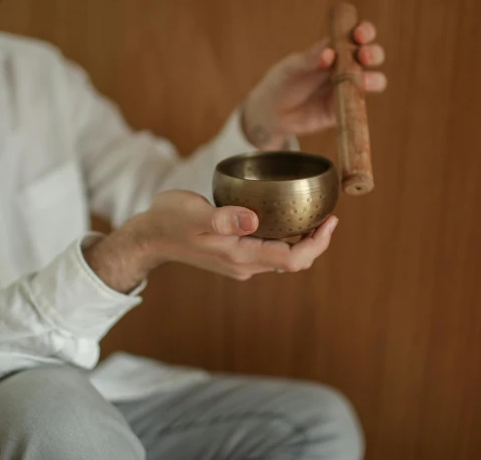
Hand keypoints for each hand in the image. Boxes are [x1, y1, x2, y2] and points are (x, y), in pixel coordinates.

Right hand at [84, 190, 337, 291]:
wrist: (149, 238)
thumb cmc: (169, 222)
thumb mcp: (194, 215)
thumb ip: (224, 219)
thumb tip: (253, 219)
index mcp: (240, 256)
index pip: (292, 259)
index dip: (317, 243)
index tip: (331, 220)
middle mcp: (244, 264)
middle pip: (293, 260)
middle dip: (315, 240)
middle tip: (329, 214)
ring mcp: (239, 262)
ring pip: (282, 256)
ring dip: (301, 239)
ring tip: (314, 214)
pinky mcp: (234, 255)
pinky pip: (269, 250)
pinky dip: (284, 236)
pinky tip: (285, 217)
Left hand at [242, 21, 386, 149]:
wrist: (273, 113)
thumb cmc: (281, 82)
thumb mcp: (290, 68)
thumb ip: (308, 60)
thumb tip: (329, 54)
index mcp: (334, 48)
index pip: (356, 35)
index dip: (364, 32)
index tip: (359, 35)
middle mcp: (346, 65)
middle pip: (372, 54)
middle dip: (373, 53)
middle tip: (363, 56)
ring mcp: (348, 87)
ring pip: (374, 80)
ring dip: (374, 79)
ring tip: (363, 82)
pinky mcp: (346, 109)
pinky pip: (360, 105)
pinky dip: (361, 102)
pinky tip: (353, 101)